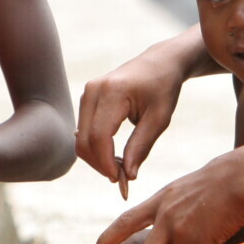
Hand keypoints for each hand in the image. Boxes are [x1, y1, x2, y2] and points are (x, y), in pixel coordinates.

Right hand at [76, 43, 189, 185]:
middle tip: (123, 179)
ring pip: (80, 139)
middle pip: (84, 141)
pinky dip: (95, 148)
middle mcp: (93, 90)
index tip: (122, 180)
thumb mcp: (159, 119)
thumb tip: (128, 176)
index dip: (106, 163)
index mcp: (113, 92)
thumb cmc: (163, 89)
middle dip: (100, 165)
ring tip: (121, 168)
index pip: (99, 136)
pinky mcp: (86, 98)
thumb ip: (141, 147)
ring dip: (97, 159)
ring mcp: (87, 93)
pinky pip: (83, 131)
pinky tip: (114, 156)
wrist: (159, 62)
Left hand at [91, 152, 243, 243]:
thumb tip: (159, 226)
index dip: (107, 239)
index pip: (124, 222)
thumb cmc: (215, 182)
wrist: (238, 177)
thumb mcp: (181, 190)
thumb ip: (167, 208)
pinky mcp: (202, 242)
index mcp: (159, 202)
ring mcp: (183, 231)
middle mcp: (166, 218)